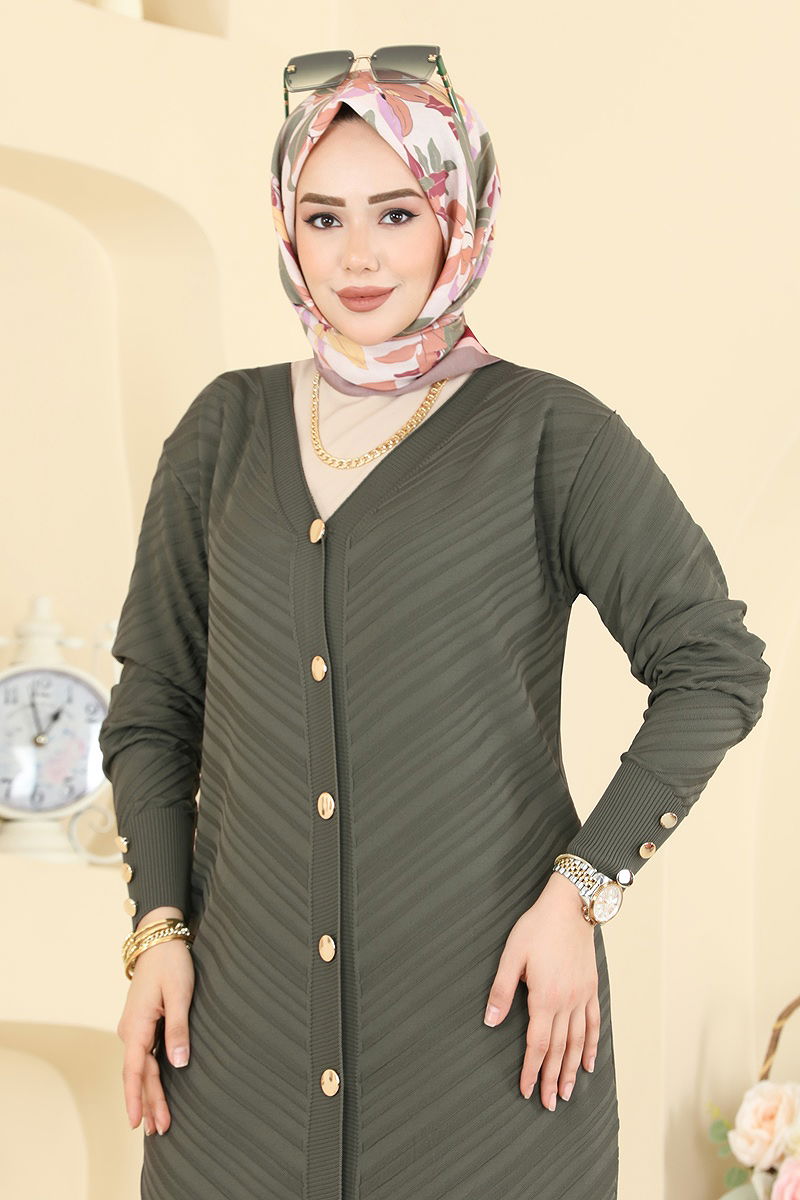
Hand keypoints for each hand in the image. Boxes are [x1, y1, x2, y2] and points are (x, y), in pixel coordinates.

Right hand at [117, 910, 194, 1135]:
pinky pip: (143, 1057)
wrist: (158, 940)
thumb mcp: (179, 994)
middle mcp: (130, 1031)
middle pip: (138, 1075)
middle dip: (148, 1103)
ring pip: (140, 1068)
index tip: (136, 1124)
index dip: (136, 1098)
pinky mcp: (142, 1024)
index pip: (134, 1071)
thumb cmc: (171, 964)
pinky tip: (153, 1090)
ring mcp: (134, 1028)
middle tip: (159, 1132)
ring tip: (156, 1121)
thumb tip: (178, 1065)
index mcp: (136, 1026)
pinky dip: (148, 1077)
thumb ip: (178, 1029)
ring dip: (148, 1093)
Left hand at [483, 872, 600, 1109]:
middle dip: (551, 1079)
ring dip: (572, 1070)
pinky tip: (589, 1063)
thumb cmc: (537, 928)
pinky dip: (592, 1046)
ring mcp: (581, 997)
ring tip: (568, 1094)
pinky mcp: (590, 988)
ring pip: (577, 1043)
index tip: (527, 1090)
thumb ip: (501, 990)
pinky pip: (593, 1024)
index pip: (537, 1044)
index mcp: (544, 998)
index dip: (531, 1069)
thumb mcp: (512, 955)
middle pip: (558, 1050)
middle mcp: (566, 1003)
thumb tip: (491, 1021)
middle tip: (548, 1105)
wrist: (570, 906)